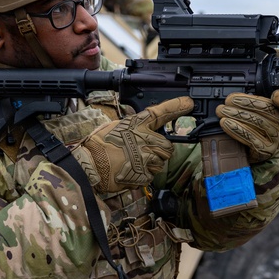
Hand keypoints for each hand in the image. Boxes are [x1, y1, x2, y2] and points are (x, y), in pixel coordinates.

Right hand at [73, 97, 193, 192]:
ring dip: (151, 164)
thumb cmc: (99, 145)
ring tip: (131, 162)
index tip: (188, 103)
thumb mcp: (116, 126)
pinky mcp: (145, 174)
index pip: (161, 112)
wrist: (90, 165)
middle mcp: (145, 139)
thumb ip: (134, 127)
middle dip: (159, 151)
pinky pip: (151, 175)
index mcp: (137, 124)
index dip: (176, 107)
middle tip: (142, 152)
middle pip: (168, 146)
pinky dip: (143, 175)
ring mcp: (147, 157)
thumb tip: (144, 130)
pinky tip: (129, 171)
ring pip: (160, 163)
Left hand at [216, 90, 278, 162]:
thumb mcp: (267, 113)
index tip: (275, 96)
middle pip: (268, 109)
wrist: (264, 152)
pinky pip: (249, 137)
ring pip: (257, 122)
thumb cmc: (263, 127)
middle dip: (245, 103)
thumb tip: (240, 94)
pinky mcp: (266, 150)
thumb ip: (261, 101)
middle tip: (228, 100)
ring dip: (236, 114)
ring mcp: (277, 139)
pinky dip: (235, 129)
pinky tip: (225, 123)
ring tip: (222, 110)